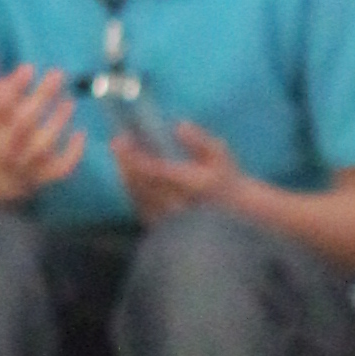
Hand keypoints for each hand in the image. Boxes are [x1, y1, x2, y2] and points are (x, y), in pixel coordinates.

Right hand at [0, 49, 83, 198]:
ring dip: (57, 123)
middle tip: (57, 74)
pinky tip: (81, 134)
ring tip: (70, 102)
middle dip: (41, 97)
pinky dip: (72, 155)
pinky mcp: (41, 175)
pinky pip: (59, 169)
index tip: (28, 69)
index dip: (14, 87)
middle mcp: (6, 146)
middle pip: (23, 123)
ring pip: (41, 147)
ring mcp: (24, 163)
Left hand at [114, 115, 245, 225]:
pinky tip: (130, 178)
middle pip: (142, 184)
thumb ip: (200, 140)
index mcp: (192, 185)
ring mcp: (170, 220)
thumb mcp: (220, 153)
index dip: (135, 157)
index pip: (156, 171)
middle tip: (117, 144)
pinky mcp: (166, 229)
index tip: (123, 140)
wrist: (237, 214)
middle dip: (126, 163)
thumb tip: (179, 126)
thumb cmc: (227, 178)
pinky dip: (133, 192)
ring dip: (126, 176)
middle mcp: (179, 205)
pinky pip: (142, 209)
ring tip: (121, 157)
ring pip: (140, 197)